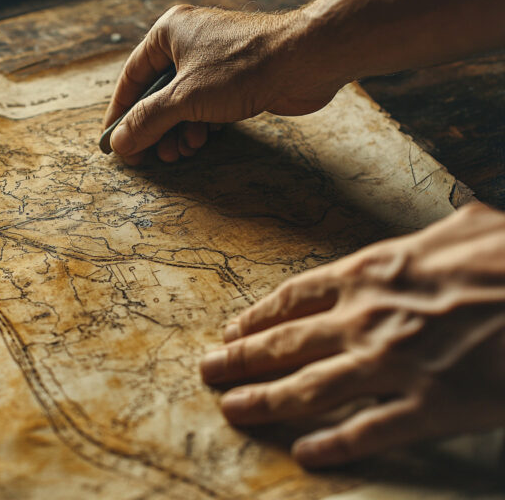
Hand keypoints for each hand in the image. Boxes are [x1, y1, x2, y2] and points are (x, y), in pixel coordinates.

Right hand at [102, 5, 344, 163]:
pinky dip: (201, 126)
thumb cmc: (242, 66)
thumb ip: (148, 121)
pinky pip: (206, 107)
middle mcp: (189, 43)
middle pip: (157, 95)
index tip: (112, 141)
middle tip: (150, 157)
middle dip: (154, 129)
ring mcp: (213, 62)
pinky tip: (204, 140)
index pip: (132, 78)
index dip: (120, 113)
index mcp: (169, 33)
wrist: (305, 60)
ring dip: (178, 132)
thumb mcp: (184, 98)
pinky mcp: (235, 80)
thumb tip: (119, 143)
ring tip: (180, 152)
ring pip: (182, 105)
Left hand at [200, 202, 504, 467]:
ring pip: (310, 388)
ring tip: (231, 409)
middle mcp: (367, 319)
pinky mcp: (431, 406)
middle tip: (207, 371)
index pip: (294, 298)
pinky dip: (335, 444)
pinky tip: (305, 453)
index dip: (257, 316)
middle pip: (286, 344)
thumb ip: (431, 232)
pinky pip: (370, 431)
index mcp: (371, 274)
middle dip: (240, 359)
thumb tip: (440, 219)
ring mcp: (394, 364)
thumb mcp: (465, 226)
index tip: (232, 330)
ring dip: (265, 401)